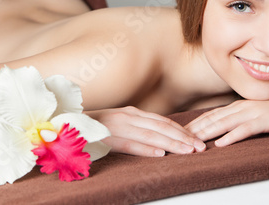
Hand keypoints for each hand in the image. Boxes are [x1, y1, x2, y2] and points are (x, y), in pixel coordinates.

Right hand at [85, 106, 205, 156]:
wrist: (67, 122)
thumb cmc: (96, 126)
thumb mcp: (121, 123)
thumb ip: (139, 128)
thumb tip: (160, 140)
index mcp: (133, 113)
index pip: (164, 122)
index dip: (182, 131)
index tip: (197, 140)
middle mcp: (128, 116)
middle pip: (162, 128)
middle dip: (183, 138)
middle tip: (200, 147)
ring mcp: (118, 125)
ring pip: (150, 135)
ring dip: (171, 144)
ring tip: (187, 151)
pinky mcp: (107, 137)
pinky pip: (129, 144)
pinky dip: (145, 149)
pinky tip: (159, 154)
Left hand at [185, 90, 268, 146]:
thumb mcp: (258, 115)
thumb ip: (242, 120)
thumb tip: (225, 130)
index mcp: (238, 106)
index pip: (210, 115)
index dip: (193, 124)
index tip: (177, 133)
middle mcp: (242, 107)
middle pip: (212, 119)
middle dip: (192, 129)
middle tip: (175, 139)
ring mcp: (254, 113)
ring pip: (224, 123)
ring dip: (207, 133)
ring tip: (190, 142)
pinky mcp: (266, 120)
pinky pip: (246, 129)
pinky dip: (232, 136)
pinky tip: (221, 144)